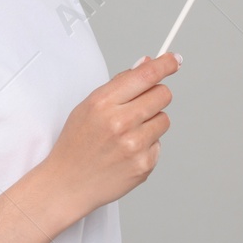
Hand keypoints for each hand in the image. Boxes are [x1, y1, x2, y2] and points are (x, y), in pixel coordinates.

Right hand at [38, 51, 179, 219]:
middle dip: (156, 96)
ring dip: (151, 123)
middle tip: (141, 105)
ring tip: (128, 134)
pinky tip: (127, 152)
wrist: (68, 183)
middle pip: (163, 94)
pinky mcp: (144, 164)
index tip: (175, 60)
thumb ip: (119, 84)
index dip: (165, 64)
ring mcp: (134, 145)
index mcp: (103, 103)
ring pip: (165, 119)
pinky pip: (159, 143)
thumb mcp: (88, 106)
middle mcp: (120, 122)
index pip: (145, 75)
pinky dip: (147, 145)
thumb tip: (147, 64)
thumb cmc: (76, 143)